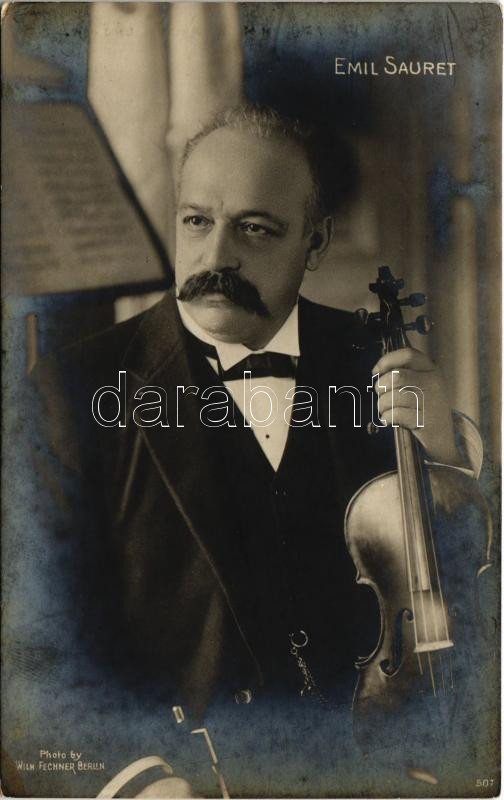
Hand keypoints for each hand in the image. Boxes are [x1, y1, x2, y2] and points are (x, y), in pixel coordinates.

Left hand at [372, 348, 461, 465]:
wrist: (444, 435)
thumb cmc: (425, 406)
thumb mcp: (422, 384)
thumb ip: (404, 373)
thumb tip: (377, 371)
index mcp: (432, 370)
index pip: (408, 354)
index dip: (387, 360)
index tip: (376, 371)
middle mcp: (433, 383)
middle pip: (396, 376)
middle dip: (381, 387)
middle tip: (381, 395)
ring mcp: (431, 402)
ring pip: (392, 396)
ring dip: (382, 405)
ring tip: (385, 409)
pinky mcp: (424, 420)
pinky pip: (395, 414)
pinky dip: (387, 417)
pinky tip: (390, 419)